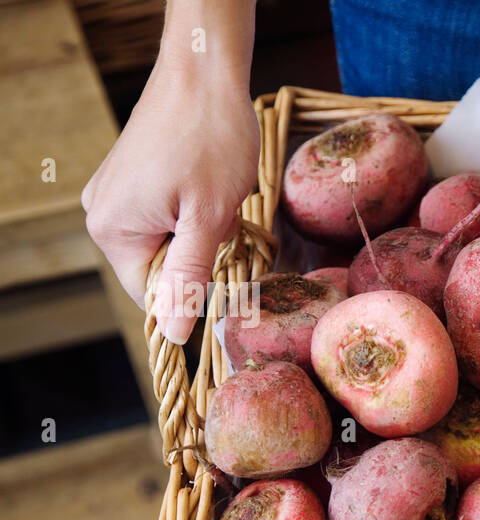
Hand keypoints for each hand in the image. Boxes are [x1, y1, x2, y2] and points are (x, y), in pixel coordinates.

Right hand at [83, 46, 257, 342]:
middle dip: (200, 256)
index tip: (226, 265)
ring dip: (202, 233)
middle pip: (161, 270)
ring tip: (216, 198)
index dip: (194, 292)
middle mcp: (102, 214)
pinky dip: (195, 213)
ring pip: (169, 244)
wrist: (205, 74)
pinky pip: (167, 218)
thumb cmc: (211, 139)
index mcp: (113, 230)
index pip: (152, 298)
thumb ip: (188, 277)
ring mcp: (115, 195)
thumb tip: (174, 333)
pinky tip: (208, 187)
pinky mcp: (132, 180)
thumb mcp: (208, 218)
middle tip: (222, 219)